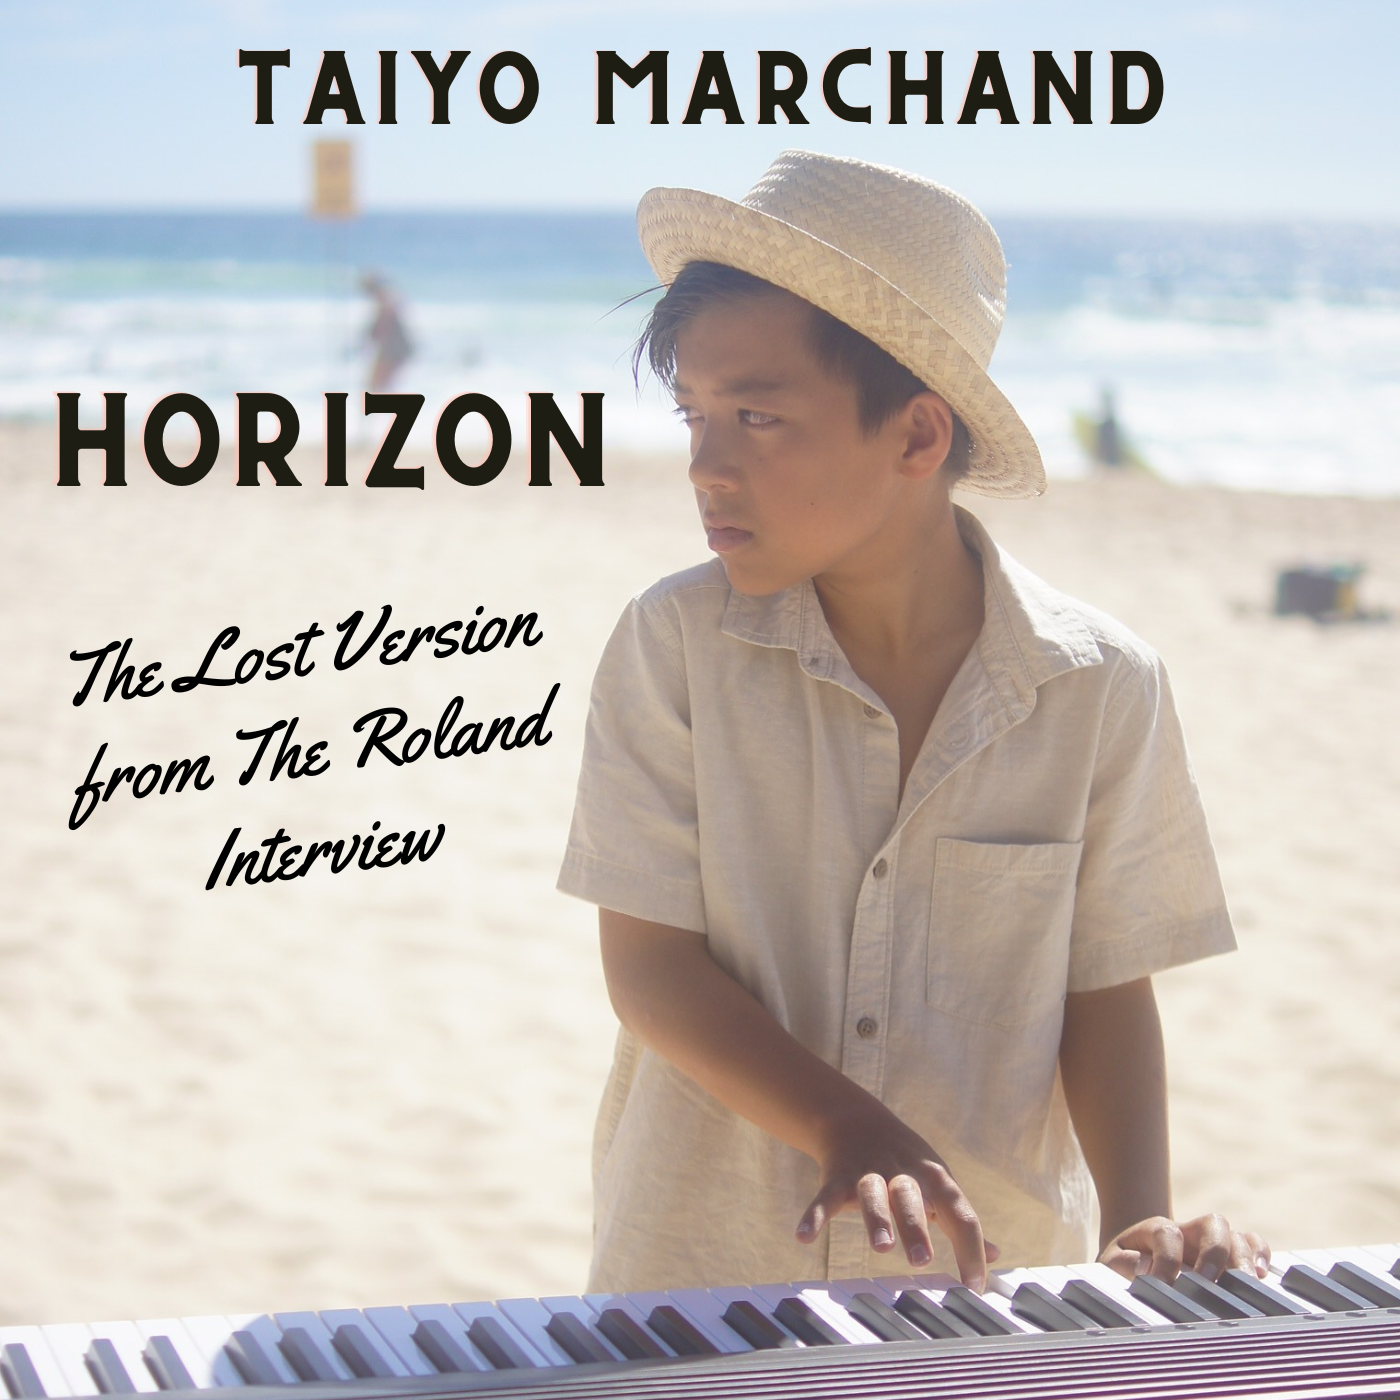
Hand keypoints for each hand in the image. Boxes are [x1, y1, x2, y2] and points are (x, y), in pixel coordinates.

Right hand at [795, 1105, 998, 1289]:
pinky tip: (804, 1238)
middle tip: (922, 1261)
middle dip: (916, 1226)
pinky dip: (814, 1215)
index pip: (959, 1211)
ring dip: (876, 1218)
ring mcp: (867, 1172)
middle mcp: (902, 1172)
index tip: (975, 1286)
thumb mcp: (937, 1182)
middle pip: (911, 1198)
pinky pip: (825, 1196)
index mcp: (933, 1177)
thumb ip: (960, 1220)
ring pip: (872, 1193)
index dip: (971, 1247)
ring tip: (881, 1248)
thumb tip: (997, 1256)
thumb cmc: (907, 1163)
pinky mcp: (836, 1176)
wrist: (856, 1119)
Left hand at [1100, 1213, 1269, 1281]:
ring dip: (1243, 1259)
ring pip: (1237, 1236)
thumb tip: (1145, 1270)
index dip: (1167, 1261)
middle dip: (1214, 1252)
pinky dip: (1260, 1254)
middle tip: (1209, 1282)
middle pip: (1213, 1223)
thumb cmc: (1125, 1263)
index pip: (1168, 1234)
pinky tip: (1261, 1275)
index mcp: (1157, 1229)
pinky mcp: (1230, 1254)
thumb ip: (1123, 1263)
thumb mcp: (1112, 1262)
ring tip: (1244, 1285)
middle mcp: (1190, 1231)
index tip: (1161, 1286)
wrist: (1136, 1255)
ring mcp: (1212, 1241)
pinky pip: (1253, 1244)